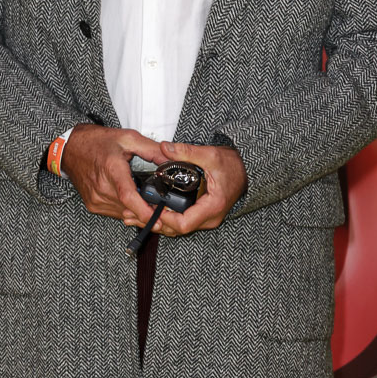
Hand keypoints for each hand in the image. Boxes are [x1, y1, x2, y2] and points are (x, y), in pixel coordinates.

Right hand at [60, 124, 169, 222]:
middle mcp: (102, 188)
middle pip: (130, 208)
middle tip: (163, 207)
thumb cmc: (97, 142)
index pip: (128, 196)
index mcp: (112, 170)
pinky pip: (116, 213)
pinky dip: (127, 209)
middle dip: (149, 210)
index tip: (158, 219)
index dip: (144, 211)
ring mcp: (96, 199)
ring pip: (124, 214)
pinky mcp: (93, 205)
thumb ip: (152, 150)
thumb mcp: (128, 138)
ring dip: (138, 211)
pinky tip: (132, 199)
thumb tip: (171, 161)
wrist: (70, 149)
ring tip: (149, 201)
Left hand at [122, 141, 247, 236]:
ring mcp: (205, 218)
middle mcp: (209, 218)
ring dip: (156, 223)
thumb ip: (186, 152)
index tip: (149, 208)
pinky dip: (164, 219)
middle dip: (154, 223)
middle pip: (177, 230)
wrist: (246, 170)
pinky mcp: (201, 215)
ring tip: (132, 216)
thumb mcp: (210, 155)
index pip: (184, 224)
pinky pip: (181, 222)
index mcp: (212, 207)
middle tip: (130, 215)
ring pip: (177, 229)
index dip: (164, 219)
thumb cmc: (232, 165)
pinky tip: (148, 212)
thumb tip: (164, 148)